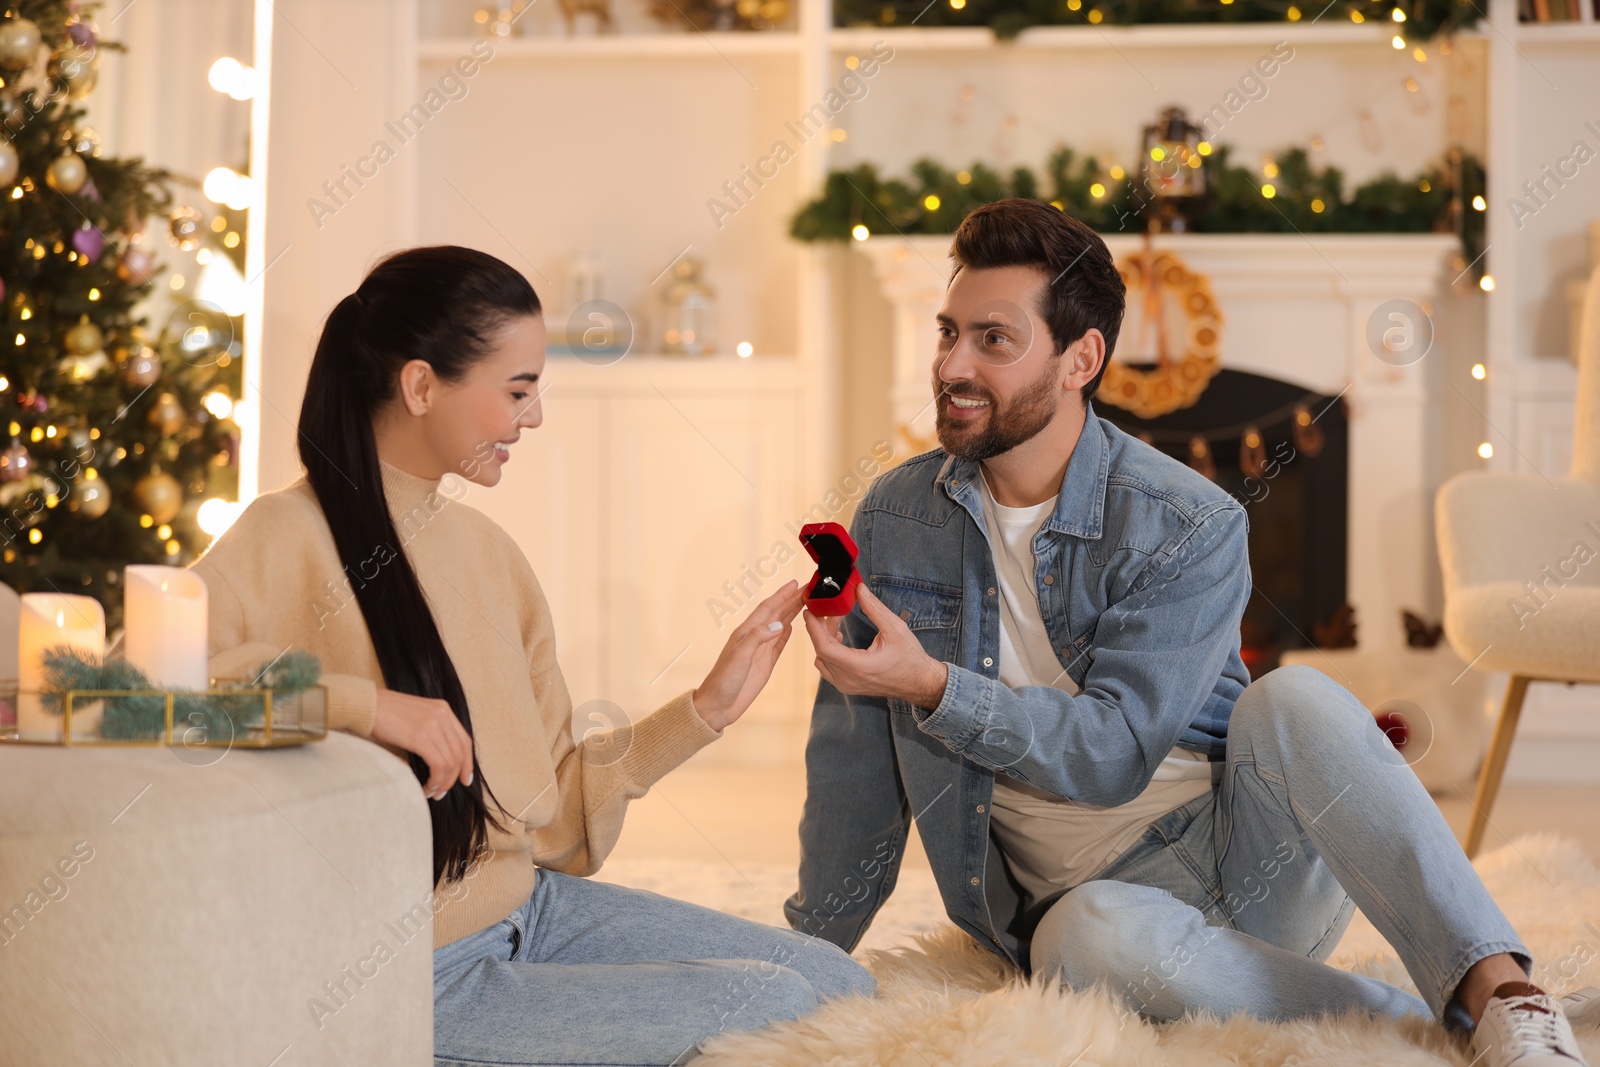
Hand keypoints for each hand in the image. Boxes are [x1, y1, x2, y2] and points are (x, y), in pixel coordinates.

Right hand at [371, 688, 474, 800]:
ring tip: (431, 792)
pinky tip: (425, 787)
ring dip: (442, 782)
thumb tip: (439, 757)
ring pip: (450, 762)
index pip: (465, 741)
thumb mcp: (416, 716)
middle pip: (460, 753)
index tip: (464, 779)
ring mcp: (433, 725)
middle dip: (454, 777)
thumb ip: (431, 729)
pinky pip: (438, 765)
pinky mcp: (421, 737)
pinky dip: (435, 780)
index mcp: (443, 709)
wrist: (366, 704)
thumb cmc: (384, 713)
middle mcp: (443, 715)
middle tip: (442, 792)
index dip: (467, 763)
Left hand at [693, 580, 804, 730]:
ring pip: (780, 626)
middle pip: (777, 613)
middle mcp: (754, 637)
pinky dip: (787, 633)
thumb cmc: (723, 681)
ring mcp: (761, 650)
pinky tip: (793, 625)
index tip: (795, 583)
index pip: (767, 608)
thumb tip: (780, 624)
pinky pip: (779, 643)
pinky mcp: (766, 663)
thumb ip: (757, 638)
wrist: (718, 705)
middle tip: (809, 589)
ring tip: (806, 602)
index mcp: (746, 632)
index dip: (781, 595)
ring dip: (792, 613)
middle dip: (791, 600)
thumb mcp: (739, 657)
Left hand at [804, 584, 948, 708]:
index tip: (809, 611)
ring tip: (835, 621)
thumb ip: (874, 608)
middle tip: (825, 610)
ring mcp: (847, 686)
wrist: (920, 682)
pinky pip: (828, 668)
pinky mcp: (848, 687)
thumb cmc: (910, 657)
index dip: (813, 628)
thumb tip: (859, 589)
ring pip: (822, 660)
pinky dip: (828, 652)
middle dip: (820, 628)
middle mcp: (849, 680)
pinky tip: (839, 637)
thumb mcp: (895, 628)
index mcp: (859, 667)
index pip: (824, 648)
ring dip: (824, 640)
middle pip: (821, 652)